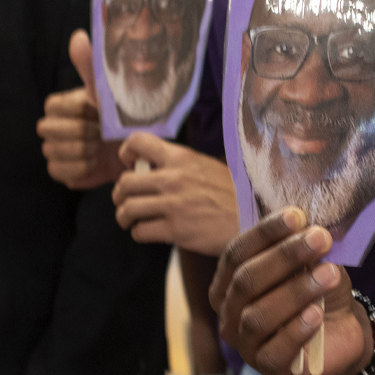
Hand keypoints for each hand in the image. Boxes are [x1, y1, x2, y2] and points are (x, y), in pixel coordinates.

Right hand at [38, 30, 123, 189]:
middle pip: (52, 130)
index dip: (80, 111)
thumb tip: (78, 36)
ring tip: (101, 146)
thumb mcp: (106, 90)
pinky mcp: (58, 171)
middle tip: (102, 132)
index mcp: (57, 104)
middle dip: (83, 132)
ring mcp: (51, 149)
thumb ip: (90, 65)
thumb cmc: (118, 117)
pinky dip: (83, 168)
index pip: (56, 106)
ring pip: (58, 151)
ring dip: (86, 150)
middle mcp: (49, 126)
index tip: (99, 111)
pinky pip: (62, 171)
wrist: (131, 149)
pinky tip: (96, 161)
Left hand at [113, 134, 238, 254]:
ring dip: (124, 216)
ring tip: (130, 220)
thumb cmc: (233, 193)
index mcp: (180, 157)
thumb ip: (179, 165)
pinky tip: (148, 232)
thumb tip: (150, 169)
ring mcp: (173, 205)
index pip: (137, 142)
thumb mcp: (206, 167)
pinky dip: (138, 233)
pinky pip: (140, 232)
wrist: (255, 217)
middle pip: (124, 183)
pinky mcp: (176, 230)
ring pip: (127, 209)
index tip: (129, 165)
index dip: (126, 153)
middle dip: (120, 194)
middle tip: (126, 200)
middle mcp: (172, 178)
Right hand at [211, 208, 368, 374]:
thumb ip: (300, 245)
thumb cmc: (315, 290)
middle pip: (246, 281)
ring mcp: (244, 343)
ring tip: (330, 275)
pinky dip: (297, 329)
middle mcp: (228, 312)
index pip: (236, 253)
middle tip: (320, 238)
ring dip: (296, 292)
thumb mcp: (309, 262)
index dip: (265, 233)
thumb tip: (305, 223)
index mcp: (228, 281)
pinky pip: (275, 349)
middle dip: (284, 257)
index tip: (297, 216)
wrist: (341, 329)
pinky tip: (317, 313)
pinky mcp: (267, 366)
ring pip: (258, 316)